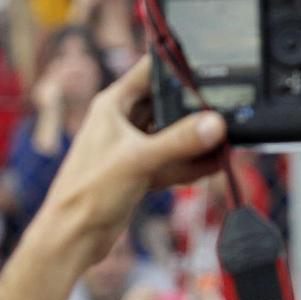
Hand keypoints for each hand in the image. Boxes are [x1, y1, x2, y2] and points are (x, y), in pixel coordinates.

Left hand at [30, 57, 227, 271]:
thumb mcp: (139, 160)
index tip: (210, 60)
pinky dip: (192, 162)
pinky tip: (216, 163)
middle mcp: (123, 121)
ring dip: (197, 138)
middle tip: (228, 103)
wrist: (72, 239)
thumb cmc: (88, 192)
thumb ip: (180, 141)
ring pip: (172, 133)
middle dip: (194, 104)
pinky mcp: (139, 171)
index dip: (177, 62)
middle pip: (167, 102)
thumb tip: (215, 123)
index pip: (150, 70)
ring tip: (228, 137)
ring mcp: (132, 147)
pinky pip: (172, 159)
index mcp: (113, 105)